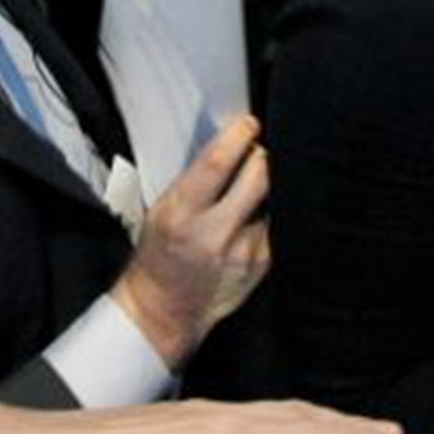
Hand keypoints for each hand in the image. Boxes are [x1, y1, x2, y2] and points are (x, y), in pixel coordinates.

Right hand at [112, 113, 270, 369]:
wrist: (164, 309)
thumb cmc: (159, 255)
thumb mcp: (162, 210)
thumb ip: (194, 180)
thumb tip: (227, 144)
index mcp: (182, 214)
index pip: (216, 164)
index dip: (238, 136)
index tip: (248, 123)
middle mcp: (214, 234)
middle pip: (259, 175)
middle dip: (260, 155)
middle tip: (255, 150)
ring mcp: (243, 251)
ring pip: (273, 197)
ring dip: (266, 185)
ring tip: (250, 189)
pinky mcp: (262, 264)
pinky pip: (275, 223)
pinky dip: (267, 213)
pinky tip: (251, 218)